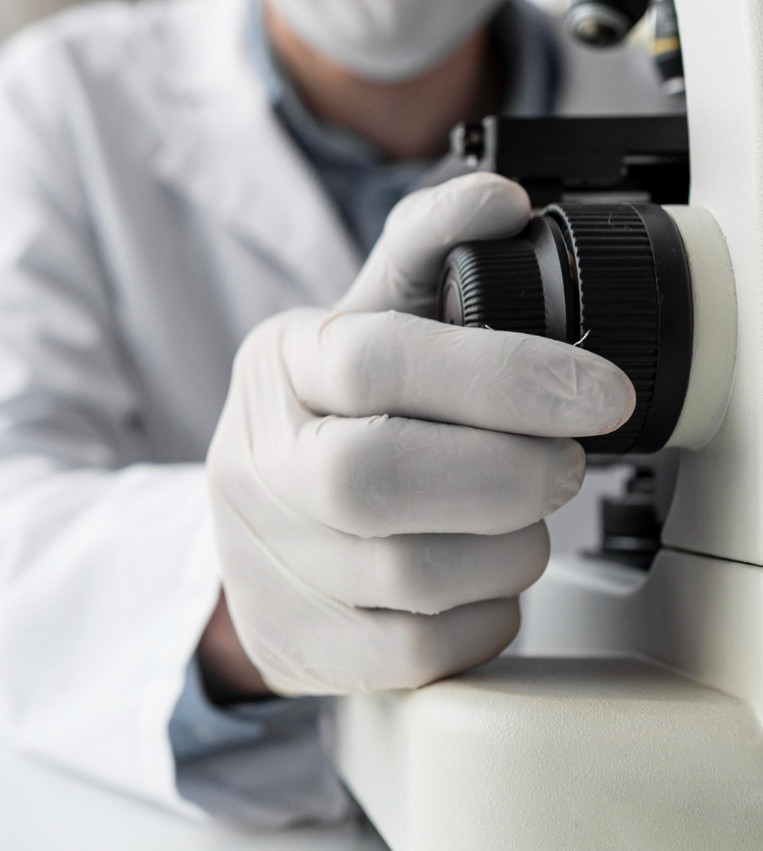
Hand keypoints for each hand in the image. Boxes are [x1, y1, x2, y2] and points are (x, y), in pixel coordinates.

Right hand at [205, 174, 634, 694]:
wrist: (257, 531)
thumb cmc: (331, 418)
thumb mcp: (366, 319)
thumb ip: (428, 253)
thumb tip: (497, 200)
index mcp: (278, 365)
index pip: (374, 358)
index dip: (502, 376)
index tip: (597, 394)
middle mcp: (254, 461)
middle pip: (372, 479)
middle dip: (505, 476)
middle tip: (559, 465)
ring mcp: (264, 558)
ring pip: (407, 575)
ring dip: (505, 551)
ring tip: (517, 522)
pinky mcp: (296, 640)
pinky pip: (413, 650)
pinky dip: (478, 618)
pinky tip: (478, 583)